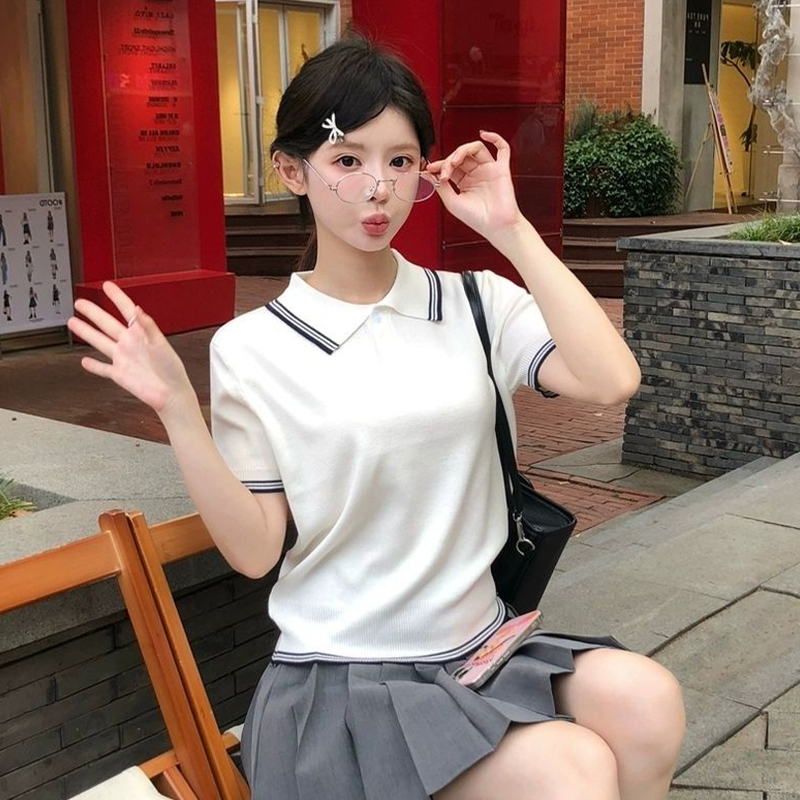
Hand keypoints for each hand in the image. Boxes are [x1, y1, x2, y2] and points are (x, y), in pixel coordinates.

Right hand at [67, 281, 194, 416]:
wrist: (171, 395)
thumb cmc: (172, 370)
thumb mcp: (161, 344)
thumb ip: (149, 326)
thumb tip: (139, 310)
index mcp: (141, 334)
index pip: (126, 310)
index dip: (116, 297)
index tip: (107, 286)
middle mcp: (130, 344)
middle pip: (106, 323)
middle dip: (93, 312)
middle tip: (80, 303)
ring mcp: (123, 359)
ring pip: (99, 342)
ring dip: (86, 332)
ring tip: (73, 322)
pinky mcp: (119, 375)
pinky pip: (103, 369)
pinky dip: (93, 366)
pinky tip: (85, 361)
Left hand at [424, 131, 524, 239]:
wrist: (495, 227)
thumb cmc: (477, 219)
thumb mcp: (452, 202)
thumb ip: (441, 187)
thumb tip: (429, 174)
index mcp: (464, 182)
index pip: (450, 165)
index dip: (439, 165)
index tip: (429, 169)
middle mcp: (476, 174)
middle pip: (461, 156)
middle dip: (448, 160)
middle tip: (442, 172)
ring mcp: (489, 170)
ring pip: (475, 149)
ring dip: (462, 151)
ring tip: (454, 162)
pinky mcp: (501, 170)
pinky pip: (503, 149)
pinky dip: (495, 138)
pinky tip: (484, 135)